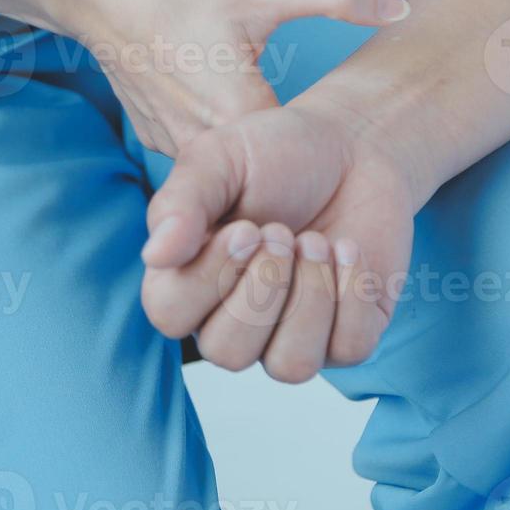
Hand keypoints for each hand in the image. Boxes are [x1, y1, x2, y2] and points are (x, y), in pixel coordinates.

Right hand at [39, 0, 409, 156]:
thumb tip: (402, 7)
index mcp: (236, 115)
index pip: (294, 176)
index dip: (327, 178)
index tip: (351, 178)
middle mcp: (199, 144)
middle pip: (257, 185)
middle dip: (290, 187)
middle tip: (329, 186)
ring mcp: (169, 145)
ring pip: (224, 179)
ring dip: (251, 178)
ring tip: (291, 174)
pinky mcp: (152, 136)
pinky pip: (197, 160)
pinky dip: (218, 159)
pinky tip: (242, 148)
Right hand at [137, 96, 415, 381]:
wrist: (353, 144)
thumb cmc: (277, 152)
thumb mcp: (219, 157)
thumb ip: (182, 201)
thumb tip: (155, 255)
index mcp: (188, 278)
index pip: (170, 315)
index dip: (209, 277)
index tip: (245, 226)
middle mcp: (233, 318)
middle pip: (228, 352)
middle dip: (265, 285)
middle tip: (284, 230)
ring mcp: (291, 333)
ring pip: (291, 366)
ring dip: (311, 297)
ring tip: (317, 241)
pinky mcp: (345, 333)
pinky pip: (348, 349)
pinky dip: (353, 294)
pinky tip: (349, 250)